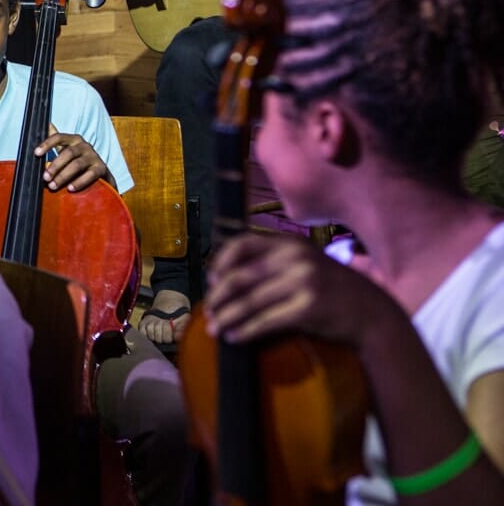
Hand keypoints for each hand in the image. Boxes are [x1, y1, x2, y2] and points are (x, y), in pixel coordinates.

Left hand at [35, 126, 110, 191]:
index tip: (36, 153)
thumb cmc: (78, 160)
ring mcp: (93, 156)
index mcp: (73, 139)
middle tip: (45, 177)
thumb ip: (56, 139)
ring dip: (63, 176)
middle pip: (68, 153)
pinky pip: (89, 175)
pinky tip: (70, 188)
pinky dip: (79, 182)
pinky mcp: (101, 168)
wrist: (100, 173)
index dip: (47, 144)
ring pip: (77, 165)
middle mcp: (84, 145)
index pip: (59, 137)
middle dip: (55, 166)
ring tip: (53, 186)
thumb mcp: (67, 148)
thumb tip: (46, 124)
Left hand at [202, 232, 395, 344]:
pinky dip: (245, 331)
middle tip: (207, 311)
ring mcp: (303, 282)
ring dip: (226, 317)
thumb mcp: (306, 262)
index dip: (220, 263)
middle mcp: (295, 258)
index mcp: (290, 243)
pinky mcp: (308, 308)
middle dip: (217, 297)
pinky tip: (234, 337)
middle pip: (240, 277)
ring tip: (214, 329)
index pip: (242, 244)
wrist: (372, 312)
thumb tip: (226, 277)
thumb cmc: (332, 289)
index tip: (211, 281)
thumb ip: (274, 262)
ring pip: (249, 302)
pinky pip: (266, 321)